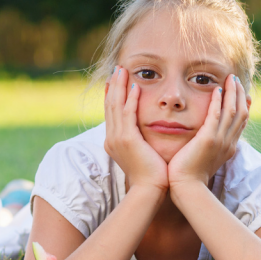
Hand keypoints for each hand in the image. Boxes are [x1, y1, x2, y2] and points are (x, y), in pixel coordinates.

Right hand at [103, 66, 168, 191]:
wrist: (149, 190)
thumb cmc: (150, 175)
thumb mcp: (140, 154)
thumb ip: (139, 141)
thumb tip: (144, 135)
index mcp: (113, 141)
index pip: (110, 112)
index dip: (112, 94)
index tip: (114, 80)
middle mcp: (111, 138)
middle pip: (109, 105)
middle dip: (113, 85)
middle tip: (118, 69)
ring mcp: (117, 138)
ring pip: (115, 105)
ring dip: (120, 86)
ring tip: (123, 70)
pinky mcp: (127, 139)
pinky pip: (127, 114)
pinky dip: (130, 99)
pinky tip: (135, 87)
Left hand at [168, 74, 247, 190]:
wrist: (186, 188)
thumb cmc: (190, 176)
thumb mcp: (205, 159)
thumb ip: (208, 147)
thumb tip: (206, 139)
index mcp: (229, 147)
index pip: (241, 123)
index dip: (243, 106)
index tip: (243, 93)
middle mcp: (228, 143)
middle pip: (241, 113)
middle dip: (239, 94)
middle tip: (236, 80)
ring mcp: (220, 140)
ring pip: (232, 111)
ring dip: (232, 93)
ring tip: (229, 79)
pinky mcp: (208, 139)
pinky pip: (216, 115)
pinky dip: (218, 101)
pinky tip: (216, 89)